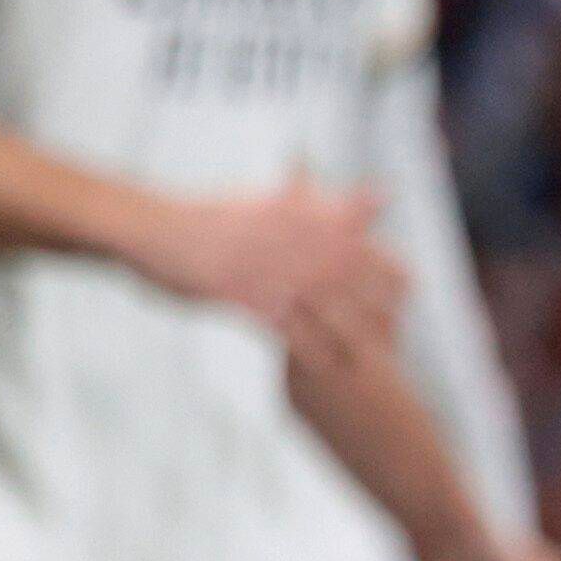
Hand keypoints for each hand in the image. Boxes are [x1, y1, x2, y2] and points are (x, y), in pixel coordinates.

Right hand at [134, 175, 402, 343]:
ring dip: (354, 337)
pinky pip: (289, 330)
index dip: (390, 274)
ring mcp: (270, 270)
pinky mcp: (246, 297)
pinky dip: (312, 351)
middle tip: (397, 337)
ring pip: (328, 309)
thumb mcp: (268, 200)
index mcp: (301, 214)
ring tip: (373, 363)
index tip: (407, 295)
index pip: (364, 246)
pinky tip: (325, 369)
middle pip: (354, 282)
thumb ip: (321, 199)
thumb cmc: (207, 216)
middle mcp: (293, 241)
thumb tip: (376, 191)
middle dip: (380, 312)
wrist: (154, 229)